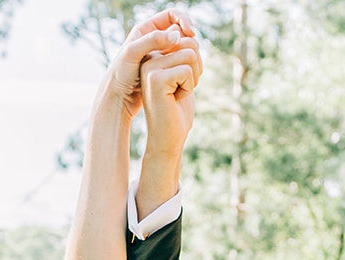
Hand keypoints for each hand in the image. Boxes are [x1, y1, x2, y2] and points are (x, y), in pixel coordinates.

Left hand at [102, 10, 196, 119]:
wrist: (118, 96)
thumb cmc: (120, 73)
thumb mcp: (133, 53)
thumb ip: (154, 41)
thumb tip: (177, 36)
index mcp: (146, 29)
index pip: (172, 15)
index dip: (184, 20)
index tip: (191, 33)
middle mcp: (154, 39)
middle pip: (180, 31)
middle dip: (189, 39)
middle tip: (195, 50)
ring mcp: (160, 54)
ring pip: (182, 47)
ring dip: (190, 53)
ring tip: (193, 64)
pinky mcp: (163, 68)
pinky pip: (180, 62)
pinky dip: (187, 65)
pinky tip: (187, 73)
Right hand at [140, 26, 201, 161]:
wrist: (168, 139)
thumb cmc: (177, 111)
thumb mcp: (184, 77)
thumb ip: (185, 55)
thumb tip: (191, 35)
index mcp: (154, 56)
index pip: (187, 39)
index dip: (195, 62)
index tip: (183, 82)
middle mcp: (149, 59)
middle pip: (190, 43)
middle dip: (196, 68)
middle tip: (183, 88)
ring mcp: (150, 67)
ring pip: (190, 54)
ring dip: (193, 78)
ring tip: (178, 93)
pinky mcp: (155, 78)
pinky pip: (187, 70)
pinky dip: (189, 87)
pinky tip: (175, 99)